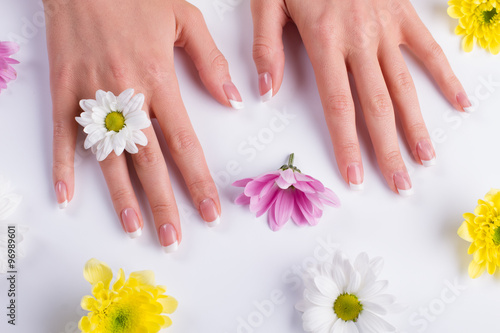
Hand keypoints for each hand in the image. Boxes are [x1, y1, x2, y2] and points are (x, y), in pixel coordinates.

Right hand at [45, 0, 242, 250]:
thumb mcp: (184, 19)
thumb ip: (210, 62)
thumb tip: (233, 99)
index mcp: (160, 79)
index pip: (184, 144)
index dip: (198, 182)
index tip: (209, 212)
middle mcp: (127, 94)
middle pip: (149, 161)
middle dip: (164, 203)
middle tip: (173, 238)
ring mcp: (92, 95)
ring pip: (109, 156)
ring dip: (122, 196)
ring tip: (135, 228)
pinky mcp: (63, 90)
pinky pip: (63, 134)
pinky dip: (64, 166)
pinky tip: (66, 195)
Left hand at [251, 0, 470, 193]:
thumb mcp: (268, 2)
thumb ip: (266, 47)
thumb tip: (266, 91)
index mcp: (323, 41)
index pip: (337, 105)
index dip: (347, 144)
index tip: (355, 176)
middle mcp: (359, 40)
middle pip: (375, 105)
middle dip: (388, 149)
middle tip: (400, 184)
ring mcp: (386, 27)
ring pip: (404, 85)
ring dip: (416, 125)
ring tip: (425, 158)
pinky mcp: (404, 13)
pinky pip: (428, 48)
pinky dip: (445, 76)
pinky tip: (458, 102)